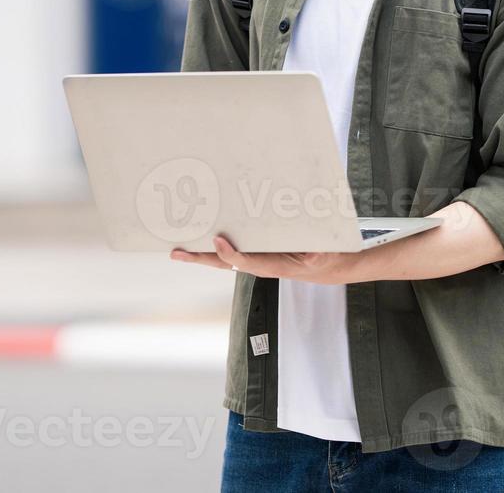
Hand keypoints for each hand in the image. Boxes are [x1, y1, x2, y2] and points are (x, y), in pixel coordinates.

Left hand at [169, 234, 362, 284]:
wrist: (327, 266)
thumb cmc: (325, 258)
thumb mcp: (324, 255)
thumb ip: (317, 252)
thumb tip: (314, 251)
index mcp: (274, 266)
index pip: (247, 261)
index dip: (231, 253)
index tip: (218, 240)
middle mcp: (259, 264)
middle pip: (224, 263)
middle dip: (200, 258)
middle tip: (176, 252)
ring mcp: (255, 259)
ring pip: (223, 258)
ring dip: (201, 252)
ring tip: (178, 247)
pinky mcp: (256, 252)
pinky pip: (233, 249)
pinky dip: (215, 246)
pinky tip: (202, 238)